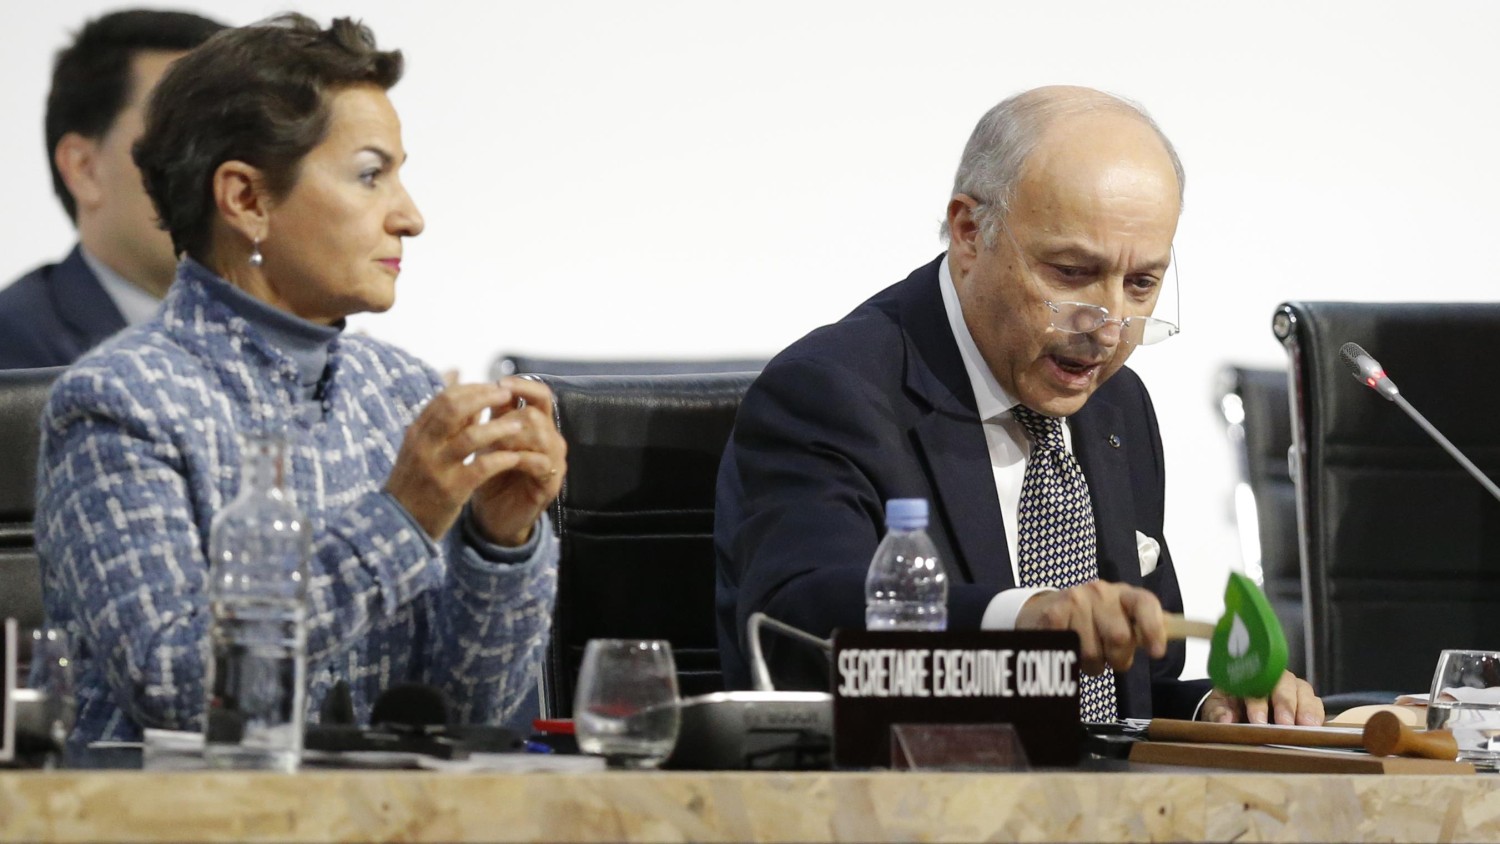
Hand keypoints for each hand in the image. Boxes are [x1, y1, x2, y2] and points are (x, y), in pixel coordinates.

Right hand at [384, 379, 565, 542]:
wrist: (398, 524)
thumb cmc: (415, 480)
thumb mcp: (422, 444)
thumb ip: (443, 413)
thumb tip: (457, 373)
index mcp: (417, 432)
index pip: (444, 397)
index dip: (472, 388)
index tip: (494, 385)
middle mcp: (424, 445)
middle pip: (454, 408)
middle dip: (484, 397)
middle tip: (507, 394)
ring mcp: (436, 467)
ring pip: (470, 437)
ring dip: (498, 427)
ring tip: (518, 425)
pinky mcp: (451, 490)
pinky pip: (480, 468)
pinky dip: (501, 459)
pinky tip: (515, 457)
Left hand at [467, 377, 566, 545]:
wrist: (491, 516)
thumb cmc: (486, 475)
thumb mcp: (483, 441)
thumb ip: (486, 414)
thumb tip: (472, 383)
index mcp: (535, 424)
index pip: (539, 394)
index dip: (522, 385)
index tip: (499, 383)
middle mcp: (549, 438)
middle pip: (538, 413)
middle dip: (509, 416)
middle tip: (487, 426)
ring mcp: (553, 460)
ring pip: (542, 434)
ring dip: (512, 437)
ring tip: (490, 445)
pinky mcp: (551, 483)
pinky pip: (541, 462)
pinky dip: (519, 458)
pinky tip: (501, 461)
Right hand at [1015, 581, 1166, 674]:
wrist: (1044, 611)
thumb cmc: (1092, 621)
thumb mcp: (1120, 618)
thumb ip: (1147, 626)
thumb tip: (1191, 631)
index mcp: (1124, 593)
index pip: (1145, 604)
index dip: (1154, 628)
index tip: (1157, 654)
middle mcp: (1100, 591)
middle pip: (1119, 638)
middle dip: (1118, 659)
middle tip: (1110, 657)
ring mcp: (1075, 600)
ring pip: (1094, 653)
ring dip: (1092, 665)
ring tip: (1086, 652)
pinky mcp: (1053, 613)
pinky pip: (1071, 650)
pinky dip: (1070, 660)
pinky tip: (1068, 648)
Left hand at [1200, 670, 1322, 724]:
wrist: (1236, 709)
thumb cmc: (1227, 706)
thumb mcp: (1217, 709)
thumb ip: (1219, 713)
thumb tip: (1225, 721)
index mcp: (1249, 677)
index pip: (1254, 684)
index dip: (1258, 703)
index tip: (1258, 722)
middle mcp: (1273, 679)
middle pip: (1283, 684)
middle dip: (1285, 704)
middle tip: (1285, 724)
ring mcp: (1292, 688)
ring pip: (1303, 691)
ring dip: (1306, 709)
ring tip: (1306, 727)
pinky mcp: (1307, 702)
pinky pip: (1317, 703)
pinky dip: (1317, 715)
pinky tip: (1316, 728)